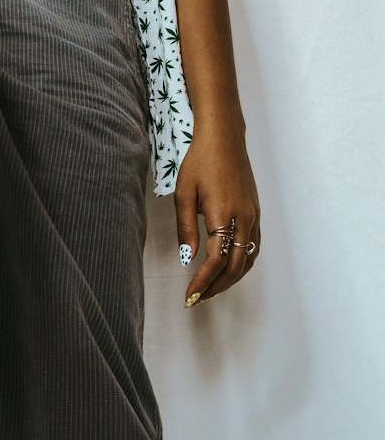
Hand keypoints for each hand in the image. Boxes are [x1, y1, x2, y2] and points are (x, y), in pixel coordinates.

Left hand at [174, 124, 259, 306]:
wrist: (224, 138)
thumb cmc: (199, 161)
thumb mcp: (184, 192)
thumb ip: (186, 227)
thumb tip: (187, 258)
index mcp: (224, 215)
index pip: (215, 261)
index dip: (202, 282)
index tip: (189, 297)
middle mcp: (244, 219)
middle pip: (234, 266)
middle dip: (216, 287)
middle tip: (196, 300)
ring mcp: (253, 216)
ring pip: (247, 260)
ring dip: (229, 280)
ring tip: (209, 289)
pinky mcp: (256, 212)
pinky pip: (253, 247)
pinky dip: (241, 264)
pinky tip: (227, 269)